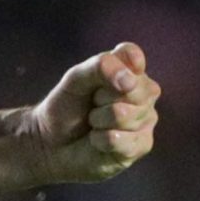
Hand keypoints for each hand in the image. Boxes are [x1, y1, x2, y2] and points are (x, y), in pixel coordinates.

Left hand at [25, 42, 160, 183]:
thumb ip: (99, 67)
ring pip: (123, 115)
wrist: (53, 142)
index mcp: (130, 70)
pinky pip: (120, 139)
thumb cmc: (67, 106)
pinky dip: (99, 140)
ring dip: (98, 120)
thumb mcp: (74, 79)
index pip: (131, 56)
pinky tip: (97, 140)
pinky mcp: (142, 144)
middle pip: (131, 88)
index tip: (94, 80)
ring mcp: (146, 118)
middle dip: (100, 98)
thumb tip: (129, 80)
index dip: (111, 68)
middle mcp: (144, 92)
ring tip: (93, 122)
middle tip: (92, 104)